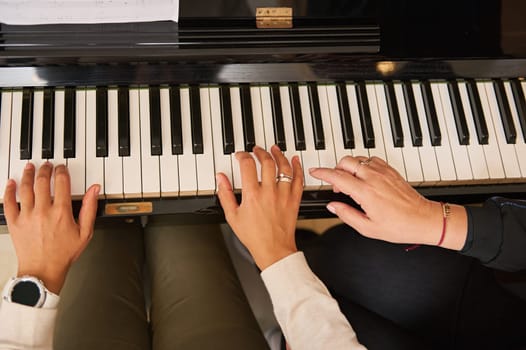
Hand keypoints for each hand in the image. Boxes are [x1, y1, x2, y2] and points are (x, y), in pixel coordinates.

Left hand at [3, 162, 99, 293]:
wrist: (42, 271)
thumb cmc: (63, 254)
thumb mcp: (85, 232)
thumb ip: (90, 208)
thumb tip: (94, 190)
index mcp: (61, 212)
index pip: (61, 182)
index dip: (62, 171)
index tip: (62, 168)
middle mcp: (43, 211)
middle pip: (42, 181)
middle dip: (45, 169)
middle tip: (47, 165)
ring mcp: (26, 216)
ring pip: (25, 188)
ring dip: (27, 174)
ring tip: (30, 167)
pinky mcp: (14, 222)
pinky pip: (8, 202)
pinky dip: (9, 190)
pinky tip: (11, 182)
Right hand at [216, 145, 302, 269]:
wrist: (273, 250)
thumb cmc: (253, 236)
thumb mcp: (232, 216)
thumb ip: (225, 194)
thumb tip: (220, 178)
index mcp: (252, 195)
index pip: (247, 165)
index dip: (243, 156)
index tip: (240, 156)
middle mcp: (269, 192)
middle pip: (267, 162)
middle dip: (261, 152)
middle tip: (257, 149)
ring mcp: (283, 195)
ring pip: (284, 167)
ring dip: (279, 155)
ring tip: (274, 148)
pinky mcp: (294, 200)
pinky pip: (298, 179)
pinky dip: (297, 167)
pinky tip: (294, 160)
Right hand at [309, 156, 466, 249]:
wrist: (423, 219)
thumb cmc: (399, 226)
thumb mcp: (367, 228)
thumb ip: (346, 215)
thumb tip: (333, 206)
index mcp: (365, 193)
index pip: (337, 177)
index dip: (322, 173)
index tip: (314, 172)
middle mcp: (373, 178)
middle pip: (345, 162)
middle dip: (335, 170)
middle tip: (336, 185)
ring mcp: (383, 172)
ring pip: (358, 159)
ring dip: (349, 168)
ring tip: (351, 183)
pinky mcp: (391, 170)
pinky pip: (371, 160)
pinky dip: (363, 165)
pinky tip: (365, 177)